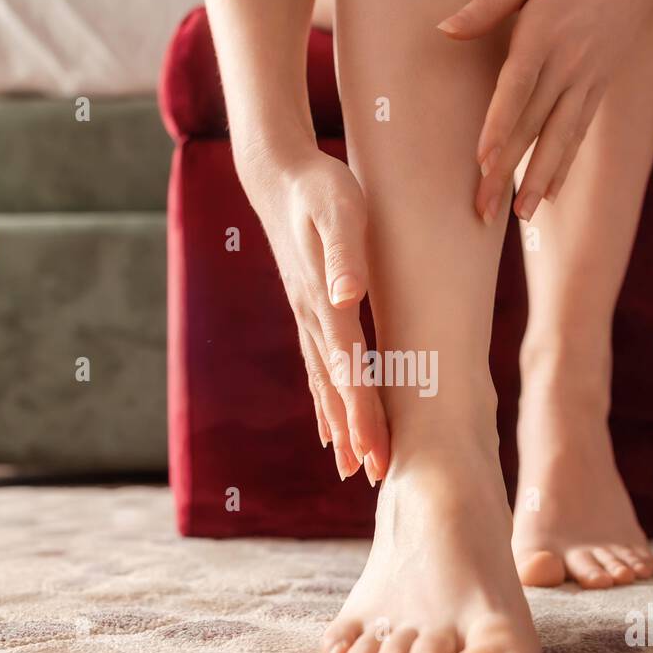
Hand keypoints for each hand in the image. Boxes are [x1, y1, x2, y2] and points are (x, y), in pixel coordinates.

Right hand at [238, 145, 389, 484]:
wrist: (278, 175)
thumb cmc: (320, 187)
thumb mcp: (340, 210)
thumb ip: (345, 254)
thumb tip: (348, 296)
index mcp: (326, 301)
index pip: (350, 369)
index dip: (363, 413)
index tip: (375, 452)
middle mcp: (313, 318)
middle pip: (337, 387)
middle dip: (355, 433)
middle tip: (371, 477)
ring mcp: (307, 317)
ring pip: (325, 384)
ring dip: (339, 425)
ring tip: (350, 465)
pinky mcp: (308, 311)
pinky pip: (318, 367)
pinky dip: (325, 401)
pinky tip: (329, 425)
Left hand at [438, 0, 652, 222]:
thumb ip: (486, 5)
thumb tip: (444, 30)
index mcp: (544, 33)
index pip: (518, 87)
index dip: (500, 126)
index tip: (482, 161)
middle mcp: (568, 63)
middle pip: (533, 125)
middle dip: (507, 171)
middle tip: (483, 211)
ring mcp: (588, 79)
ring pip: (560, 138)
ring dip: (539, 180)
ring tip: (519, 217)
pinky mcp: (600, 87)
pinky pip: (579, 132)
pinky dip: (564, 164)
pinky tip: (548, 193)